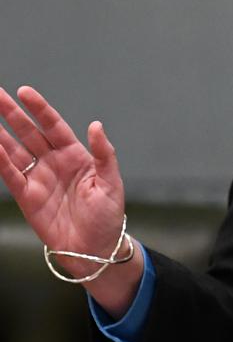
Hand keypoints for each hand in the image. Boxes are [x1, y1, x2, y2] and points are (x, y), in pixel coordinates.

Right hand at [0, 86, 140, 309]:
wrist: (95, 249)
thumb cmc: (108, 217)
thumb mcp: (111, 183)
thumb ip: (104, 153)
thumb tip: (96, 125)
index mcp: (75, 155)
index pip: (53, 125)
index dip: (39, 108)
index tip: (24, 92)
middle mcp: (54, 163)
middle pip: (28, 132)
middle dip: (11, 113)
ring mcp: (39, 178)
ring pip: (15, 150)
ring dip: (0, 135)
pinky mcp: (28, 197)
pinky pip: (11, 175)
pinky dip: (0, 161)